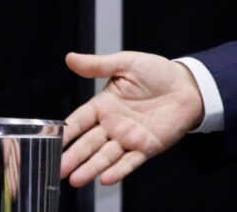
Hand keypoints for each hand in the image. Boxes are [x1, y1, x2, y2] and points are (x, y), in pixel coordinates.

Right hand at [59, 51, 204, 186]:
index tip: (47, 142)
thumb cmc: (157, 72)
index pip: (78, 121)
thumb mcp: (127, 63)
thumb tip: (70, 57)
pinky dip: (119, 170)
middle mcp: (112, 125)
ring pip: (105, 156)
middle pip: (88, 143)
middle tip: (59, 169)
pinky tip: (106, 178)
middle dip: (73, 157)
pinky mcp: (146, 147)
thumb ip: (99, 65)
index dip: (65, 132)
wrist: (189, 85)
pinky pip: (130, 161)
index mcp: (103, 106)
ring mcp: (128, 138)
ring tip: (76, 180)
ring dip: (91, 168)